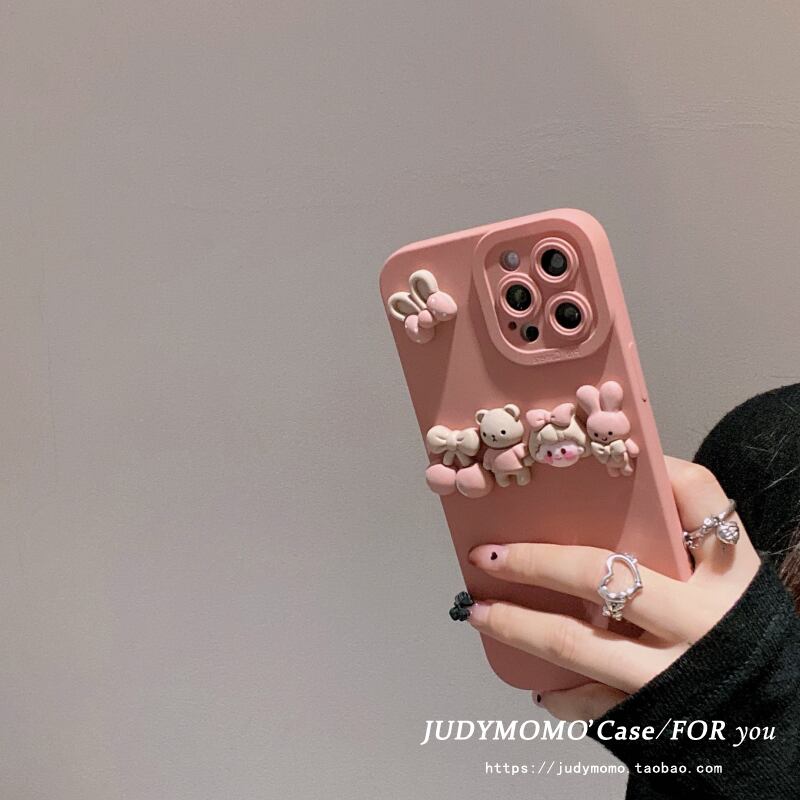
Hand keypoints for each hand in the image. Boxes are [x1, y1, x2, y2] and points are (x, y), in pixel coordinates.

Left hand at [466, 457, 761, 720]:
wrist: (783, 723)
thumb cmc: (739, 635)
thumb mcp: (726, 580)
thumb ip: (684, 538)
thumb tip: (612, 489)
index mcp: (727, 571)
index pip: (696, 494)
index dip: (651, 469)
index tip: (593, 455)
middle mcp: (703, 617)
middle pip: (602, 572)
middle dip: (537, 561)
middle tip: (490, 554)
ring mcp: (675, 670)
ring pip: (577, 642)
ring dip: (519, 625)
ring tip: (479, 611)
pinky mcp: (655, 714)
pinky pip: (592, 702)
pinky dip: (559, 694)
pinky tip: (538, 683)